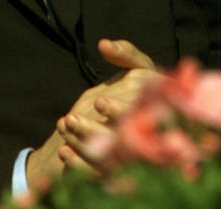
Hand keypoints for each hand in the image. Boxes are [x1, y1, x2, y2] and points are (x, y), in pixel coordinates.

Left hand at [27, 39, 159, 184]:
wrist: (139, 122)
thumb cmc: (138, 90)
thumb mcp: (138, 68)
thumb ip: (126, 54)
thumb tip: (104, 44)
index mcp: (155, 114)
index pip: (139, 120)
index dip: (119, 111)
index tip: (99, 101)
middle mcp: (148, 142)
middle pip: (119, 144)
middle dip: (93, 131)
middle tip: (71, 119)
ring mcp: (133, 162)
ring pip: (107, 162)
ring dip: (82, 144)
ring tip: (65, 125)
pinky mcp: (118, 176)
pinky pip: (97, 176)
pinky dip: (79, 164)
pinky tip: (64, 151)